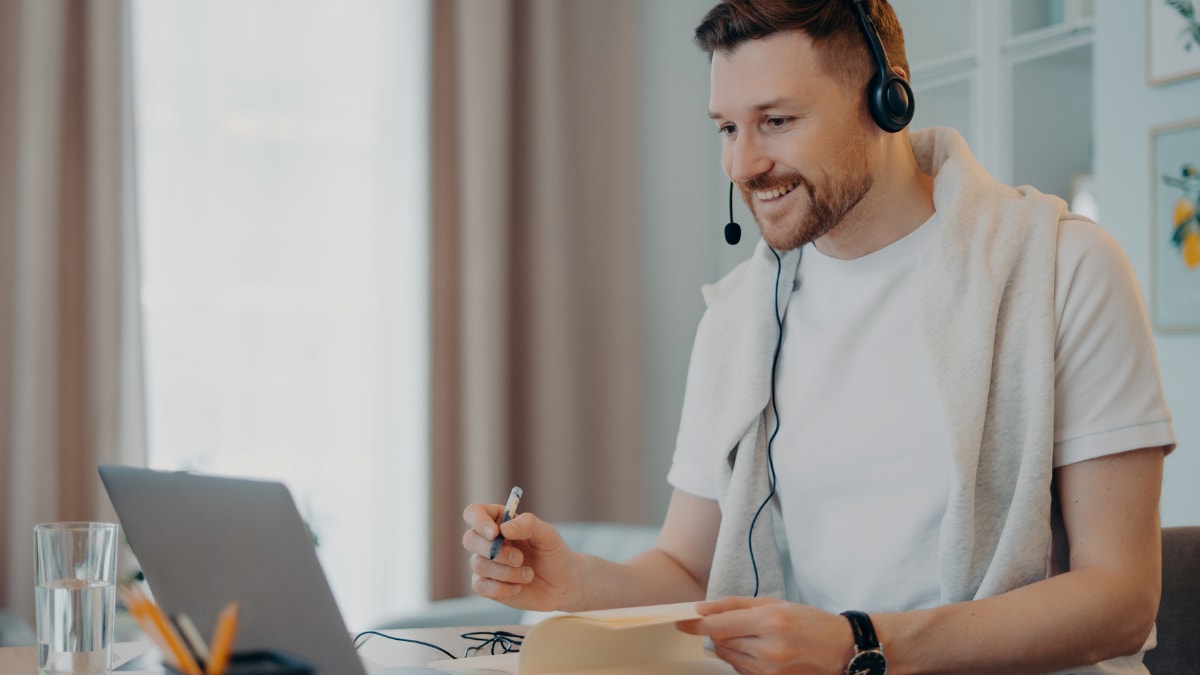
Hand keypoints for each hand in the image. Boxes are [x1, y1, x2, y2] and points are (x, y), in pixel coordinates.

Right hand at [462, 503, 580, 610]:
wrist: (561, 585)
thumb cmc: (554, 554)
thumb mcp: (548, 535)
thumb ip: (528, 525)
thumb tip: (503, 529)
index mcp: (500, 521)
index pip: (474, 513)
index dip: (479, 521)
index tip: (495, 533)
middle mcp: (488, 540)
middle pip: (469, 539)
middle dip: (495, 551)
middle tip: (519, 559)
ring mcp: (485, 563)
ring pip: (478, 565)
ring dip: (507, 572)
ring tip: (529, 574)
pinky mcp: (486, 585)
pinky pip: (480, 586)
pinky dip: (502, 588)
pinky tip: (519, 587)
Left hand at [676, 597, 852, 674]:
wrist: (840, 649)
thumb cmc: (810, 621)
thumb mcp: (774, 603)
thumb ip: (735, 605)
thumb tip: (704, 608)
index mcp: (769, 622)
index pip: (719, 625)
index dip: (696, 624)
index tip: (682, 622)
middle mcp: (768, 648)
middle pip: (721, 642)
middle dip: (715, 632)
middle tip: (720, 623)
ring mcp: (770, 669)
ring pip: (729, 657)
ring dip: (728, 645)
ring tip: (748, 635)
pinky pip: (741, 669)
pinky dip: (740, 658)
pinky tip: (755, 648)